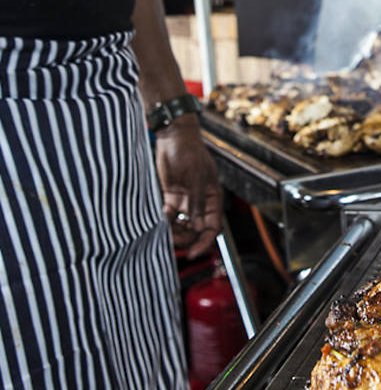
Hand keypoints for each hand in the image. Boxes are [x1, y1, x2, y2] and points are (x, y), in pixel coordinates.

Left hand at [154, 116, 221, 258]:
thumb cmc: (189, 152)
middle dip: (186, 238)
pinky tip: (158, 224)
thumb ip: (196, 204)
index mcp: (213, 199)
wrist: (173, 136)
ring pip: (182, 225)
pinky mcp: (171, 196)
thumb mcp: (194, 178)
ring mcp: (186, 200)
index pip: (212, 227)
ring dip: (174, 232)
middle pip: (196, 230)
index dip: (204, 242)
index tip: (193, 253)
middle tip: (171, 241)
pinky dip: (165, 222)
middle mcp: (200, 203)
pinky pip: (169, 216)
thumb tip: (198, 228)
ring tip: (163, 233)